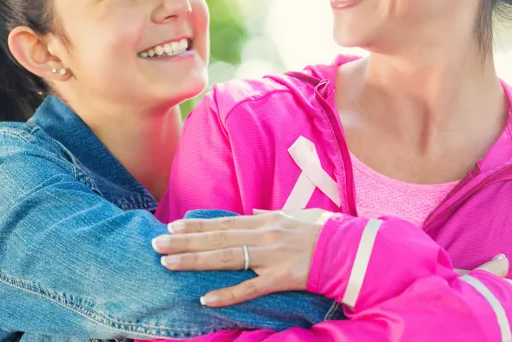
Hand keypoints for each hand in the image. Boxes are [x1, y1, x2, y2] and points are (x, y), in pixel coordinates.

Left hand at [152, 209, 330, 306]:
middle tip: (156, 244)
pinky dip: (229, 294)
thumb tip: (255, 212)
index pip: (222, 223)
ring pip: (225, 259)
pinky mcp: (282, 278)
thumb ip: (273, 215)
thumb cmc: (327, 232)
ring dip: (193, 261)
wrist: (355, 248)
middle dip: (183, 241)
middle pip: (216, 239)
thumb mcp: (298, 215)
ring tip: (167, 263)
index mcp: (265, 221)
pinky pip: (251, 288)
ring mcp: (271, 256)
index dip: (196, 225)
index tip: (171, 225)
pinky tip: (206, 299)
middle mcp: (263, 235)